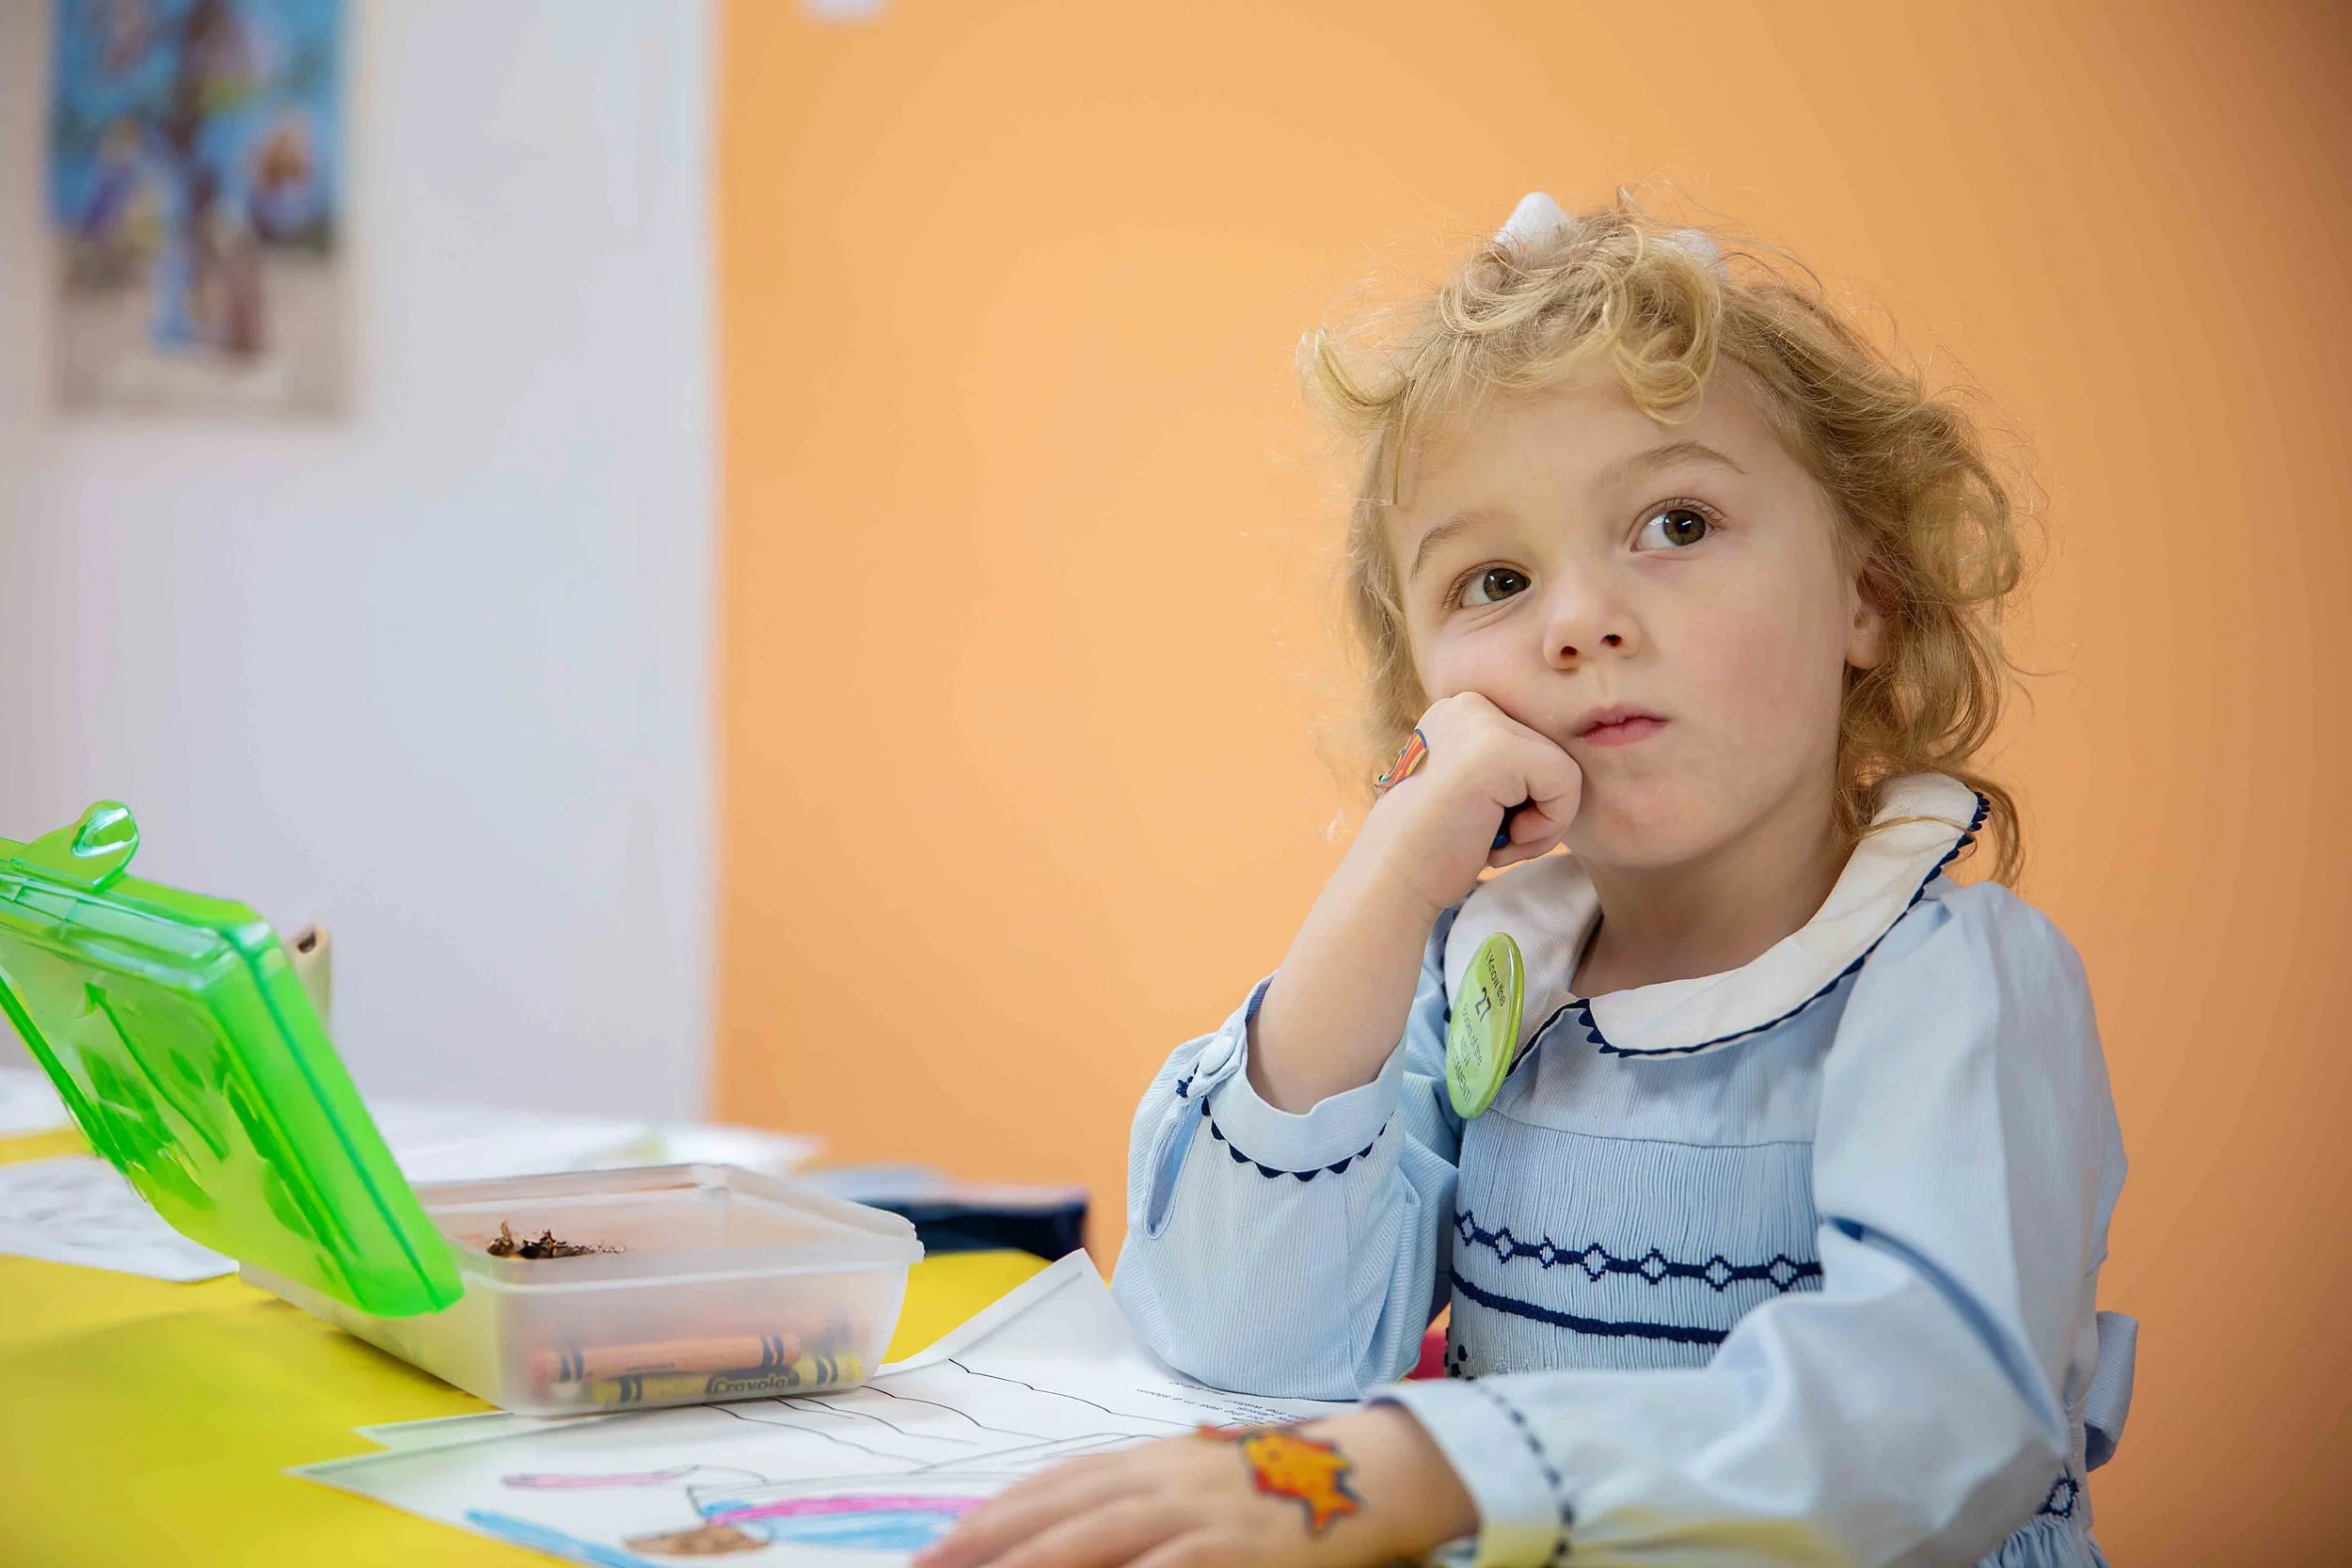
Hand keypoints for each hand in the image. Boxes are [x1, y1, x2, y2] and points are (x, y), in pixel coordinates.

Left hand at [913, 1406, 1476, 1567]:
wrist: (1368, 1470)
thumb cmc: (1268, 1488)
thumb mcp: (1189, 1481)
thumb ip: (1125, 1502)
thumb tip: (1045, 1533)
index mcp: (1142, 1461)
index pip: (1043, 1490)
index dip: (982, 1522)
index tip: (929, 1555)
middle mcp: (1158, 1480)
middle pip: (1053, 1516)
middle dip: (982, 1548)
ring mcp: (1195, 1516)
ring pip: (1093, 1542)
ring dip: (1030, 1566)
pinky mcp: (1233, 1552)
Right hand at [1362, 692, 1582, 918]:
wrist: (1392, 879)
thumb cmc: (1433, 846)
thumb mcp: (1471, 786)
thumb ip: (1509, 766)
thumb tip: (1569, 759)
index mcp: (1460, 711)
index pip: (1534, 747)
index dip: (1523, 799)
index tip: (1480, 824)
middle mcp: (1469, 704)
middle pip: (1552, 755)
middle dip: (1534, 810)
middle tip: (1490, 839)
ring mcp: (1482, 722)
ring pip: (1565, 770)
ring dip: (1541, 823)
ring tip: (1493, 840)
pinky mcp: (1500, 750)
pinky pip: (1567, 783)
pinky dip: (1546, 826)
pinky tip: (1500, 839)